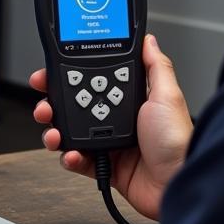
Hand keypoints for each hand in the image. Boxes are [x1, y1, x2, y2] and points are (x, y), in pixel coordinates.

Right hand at [31, 34, 192, 220]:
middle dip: (53, 104)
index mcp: (129, 100)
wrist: (178, 183)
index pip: (92, 81)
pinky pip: (78, 160)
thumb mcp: (168, 96)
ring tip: (52, 132)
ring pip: (70, 133)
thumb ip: (155, 66)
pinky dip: (69, 157)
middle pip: (75, 106)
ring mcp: (109, 143)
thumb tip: (148, 40)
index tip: (52, 73)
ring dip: (55, 131)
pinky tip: (72, 154)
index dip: (70, 77)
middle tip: (45, 104)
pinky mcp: (105, 167)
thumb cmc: (177, 141)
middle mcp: (117, 120)